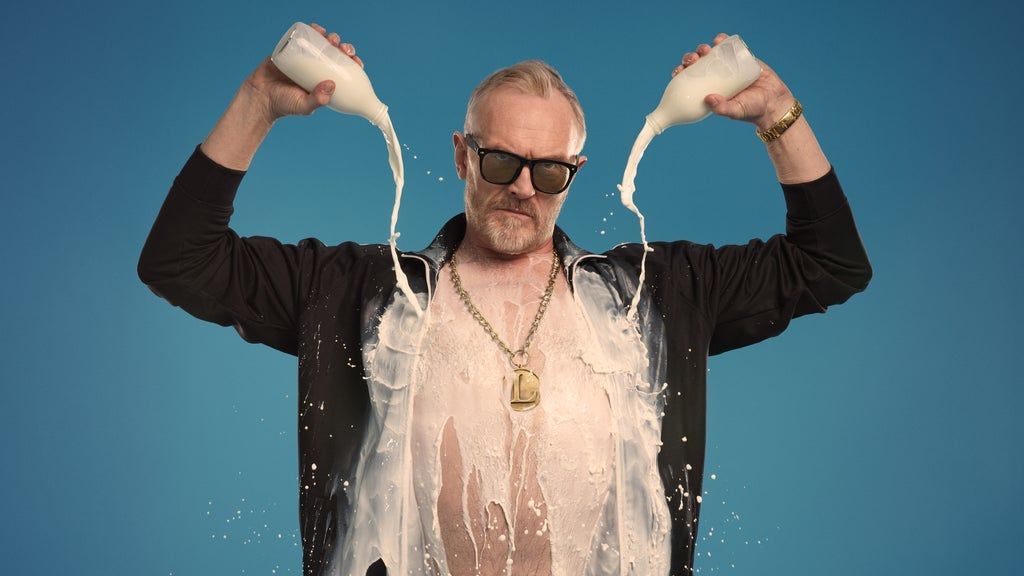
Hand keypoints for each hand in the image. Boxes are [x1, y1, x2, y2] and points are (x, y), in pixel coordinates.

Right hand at [243, 23, 365, 121]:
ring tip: (332, 39)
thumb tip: (332, 84)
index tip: (357, 62)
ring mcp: (304, 57)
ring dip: (331, 38)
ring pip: (322, 43)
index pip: (344, 70)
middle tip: (345, 49)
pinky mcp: (290, 49)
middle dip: (344, 48)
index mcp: (324, 81)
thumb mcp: (304, 106)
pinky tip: (317, 28)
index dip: (353, 64)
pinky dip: (312, 30)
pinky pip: (304, 37)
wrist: (259, 97)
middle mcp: (317, 68)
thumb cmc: (284, 105)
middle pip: (336, 54)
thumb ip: (317, 99)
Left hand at [673, 33, 794, 130]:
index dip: (682, 73)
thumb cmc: (752, 110)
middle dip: (691, 59)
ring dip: (703, 49)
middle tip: (693, 59)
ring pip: (711, 54)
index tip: (678, 71)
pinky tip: (718, 38)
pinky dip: (723, 41)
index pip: (690, 80)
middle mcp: (716, 77)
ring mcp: (728, 67)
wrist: (774, 102)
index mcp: (709, 90)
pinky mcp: (742, 58)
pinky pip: (730, 47)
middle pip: (697, 65)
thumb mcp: (735, 111)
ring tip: (704, 49)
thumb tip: (708, 99)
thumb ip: (722, 107)